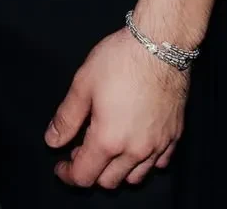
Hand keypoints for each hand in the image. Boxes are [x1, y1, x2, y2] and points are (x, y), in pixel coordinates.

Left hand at [45, 28, 188, 188]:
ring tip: (107, 148)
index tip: (61, 165)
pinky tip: (135, 143)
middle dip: (91, 171)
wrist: (160, 45)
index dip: (68, 174)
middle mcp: (135, 150)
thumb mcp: (83, 84)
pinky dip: (144, 162)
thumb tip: (52, 140)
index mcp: (108, 140)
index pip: (84, 175)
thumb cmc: (120, 60)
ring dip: (117, 170)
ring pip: (135, 177)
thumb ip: (66, 118)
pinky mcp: (174, 135)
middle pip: (109, 182)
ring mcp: (158, 145)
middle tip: (81, 149)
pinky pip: (159, 163)